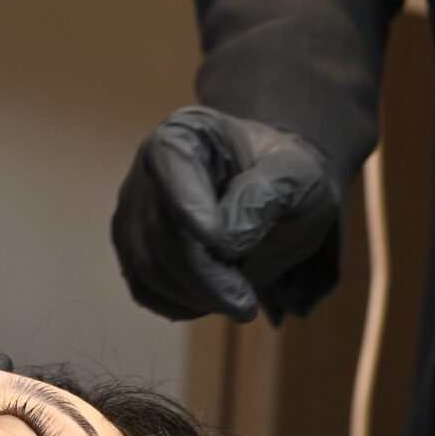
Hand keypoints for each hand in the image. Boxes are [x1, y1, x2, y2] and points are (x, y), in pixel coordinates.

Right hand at [112, 108, 339, 325]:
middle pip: (158, 227)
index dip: (186, 203)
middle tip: (246, 304)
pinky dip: (176, 305)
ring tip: (238, 302)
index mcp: (188, 131)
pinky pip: (142, 286)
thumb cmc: (288, 175)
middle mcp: (151, 164)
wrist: (277, 191)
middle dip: (203, 274)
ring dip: (192, 295)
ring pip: (145, 264)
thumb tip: (224, 239)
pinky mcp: (135, 245)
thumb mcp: (299, 176)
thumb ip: (265, 197)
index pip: (170, 161)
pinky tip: (211, 304)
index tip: (214, 240)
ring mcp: (136, 205)